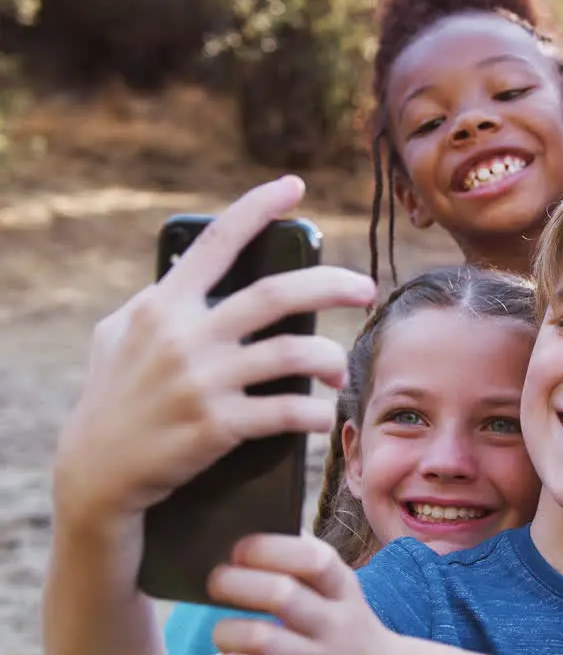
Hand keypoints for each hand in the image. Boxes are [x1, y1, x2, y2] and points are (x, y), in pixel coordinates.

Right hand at [52, 175, 376, 527]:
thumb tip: (190, 268)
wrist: (96, 474)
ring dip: (331, 357)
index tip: (294, 186)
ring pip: (293, 353)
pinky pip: (286, 412)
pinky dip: (315, 413)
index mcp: (162, 305)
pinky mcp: (217, 425)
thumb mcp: (119, 337)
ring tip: (340, 368)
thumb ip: (157, 303)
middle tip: (366, 288)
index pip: (217, 242)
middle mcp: (184, 336)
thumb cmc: (112, 399)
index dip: (258, 208)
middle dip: (333, 285)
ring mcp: (203, 380)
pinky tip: (324, 414)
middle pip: (278, 294)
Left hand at [209, 534, 399, 654]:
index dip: (272, 549)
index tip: (239, 549)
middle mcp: (334, 624)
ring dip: (229, 630)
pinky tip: (231, 654)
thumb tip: (253, 532)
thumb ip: (306, 564)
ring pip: (261, 639)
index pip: (315, 560)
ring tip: (223, 630)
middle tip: (216, 581)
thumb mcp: (339, 590)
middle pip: (283, 595)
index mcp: (343, 589)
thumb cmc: (338, 620)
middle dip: (239, 583)